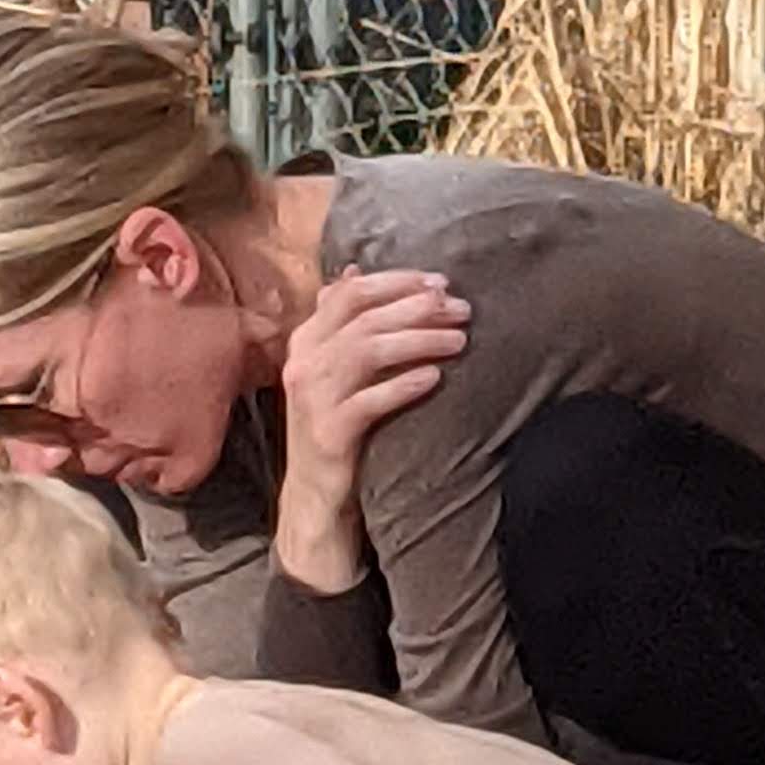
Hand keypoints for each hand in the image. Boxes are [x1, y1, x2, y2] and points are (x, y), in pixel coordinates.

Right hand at [276, 267, 466, 585]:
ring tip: (458, 340)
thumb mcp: (333, 368)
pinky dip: (403, 386)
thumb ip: (341, 322)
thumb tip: (355, 270)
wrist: (315, 494)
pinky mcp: (327, 434)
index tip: (441, 283)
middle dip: (417, 307)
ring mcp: (312, 398)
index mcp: (306, 339)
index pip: (351, 292)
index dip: (398, 282)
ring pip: (366, 352)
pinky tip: (435, 378)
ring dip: (417, 340)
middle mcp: (303, 362)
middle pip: (363, 317)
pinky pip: (367, 402)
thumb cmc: (335, 424)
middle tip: (461, 308)